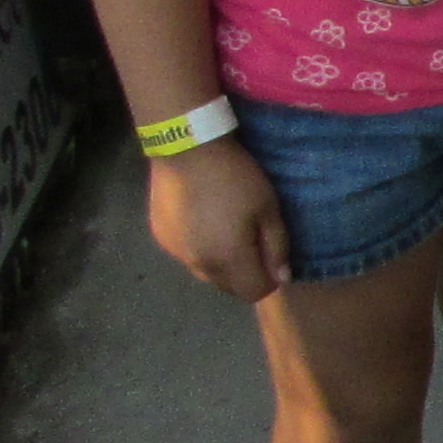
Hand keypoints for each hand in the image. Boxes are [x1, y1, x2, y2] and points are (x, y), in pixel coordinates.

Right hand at [147, 137, 292, 304]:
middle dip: (244, 273)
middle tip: (251, 240)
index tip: (271, 256)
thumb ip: (277, 247)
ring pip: (205, 273)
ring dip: (220, 263)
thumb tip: (281, 278)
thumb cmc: (236, 178)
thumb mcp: (268, 208)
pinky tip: (201, 220)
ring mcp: (176, 253)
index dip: (268, 280)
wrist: (186, 150)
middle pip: (228, 286)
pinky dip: (198, 248)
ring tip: (225, 229)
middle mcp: (199, 264)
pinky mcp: (161, 238)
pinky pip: (186, 255)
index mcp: (228, 260)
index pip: (253, 292)